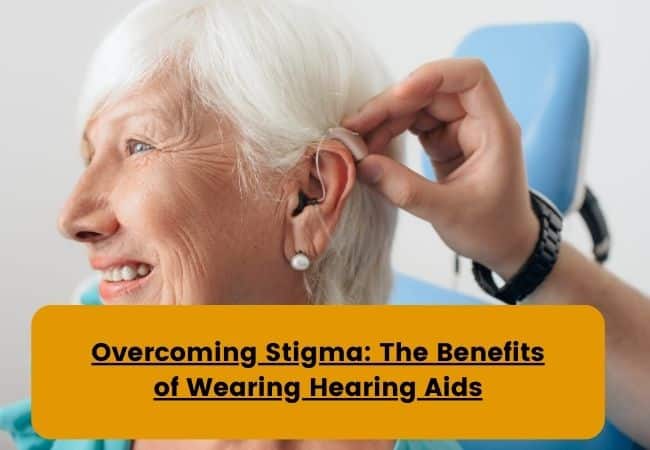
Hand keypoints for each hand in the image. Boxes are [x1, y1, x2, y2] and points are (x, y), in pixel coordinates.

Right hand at [342, 58, 538, 279]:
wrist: (504, 244)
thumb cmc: (491, 228)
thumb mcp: (448, 213)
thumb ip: (405, 189)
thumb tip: (362, 165)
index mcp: (495, 128)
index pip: (471, 77)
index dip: (433, 76)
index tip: (398, 96)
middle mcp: (478, 119)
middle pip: (431, 90)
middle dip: (391, 105)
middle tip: (354, 128)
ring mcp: (459, 128)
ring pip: (416, 106)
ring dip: (383, 119)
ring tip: (356, 142)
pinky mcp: (443, 140)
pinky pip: (411, 124)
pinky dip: (388, 133)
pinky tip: (369, 148)